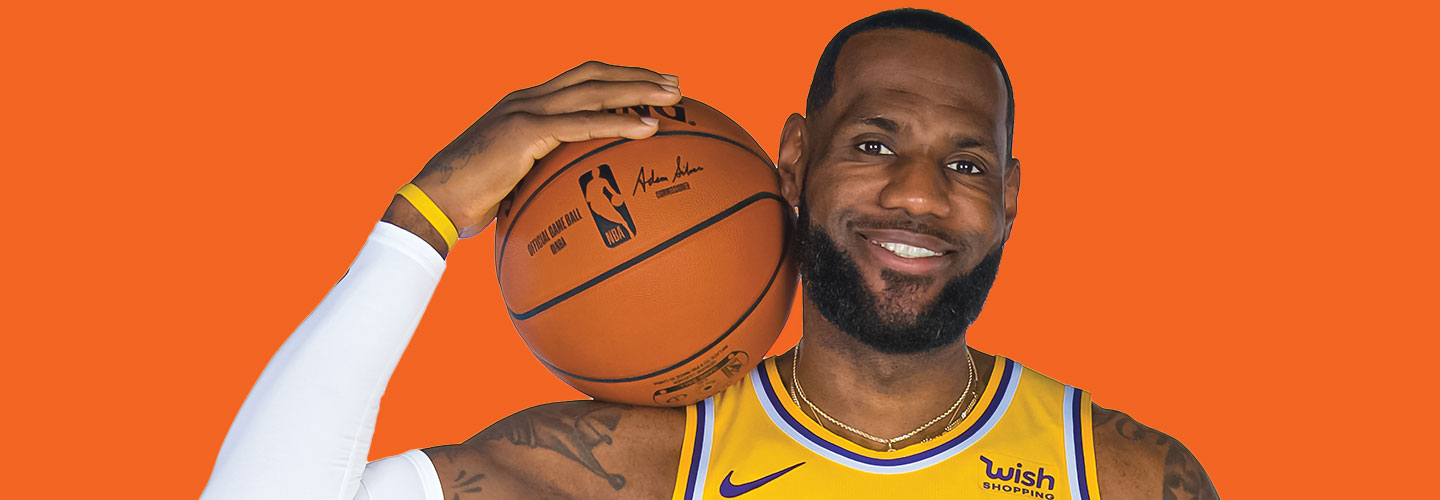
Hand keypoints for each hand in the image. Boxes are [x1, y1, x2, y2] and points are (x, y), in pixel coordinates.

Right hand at [385, 61, 680, 255]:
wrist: (434, 202)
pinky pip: (581, 124)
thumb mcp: (512, 185)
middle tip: (675, 85)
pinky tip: (647, 130)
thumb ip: (540, 180)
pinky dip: (617, 123)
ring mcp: (525, 111)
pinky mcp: (525, 132)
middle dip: (637, 76)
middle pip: (593, 74)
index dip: (616, 77)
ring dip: (638, 91)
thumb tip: (568, 206)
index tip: (650, 85)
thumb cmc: (470, 203)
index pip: (579, 80)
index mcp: (525, 106)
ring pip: (593, 91)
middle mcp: (527, 99)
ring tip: (673, 97)